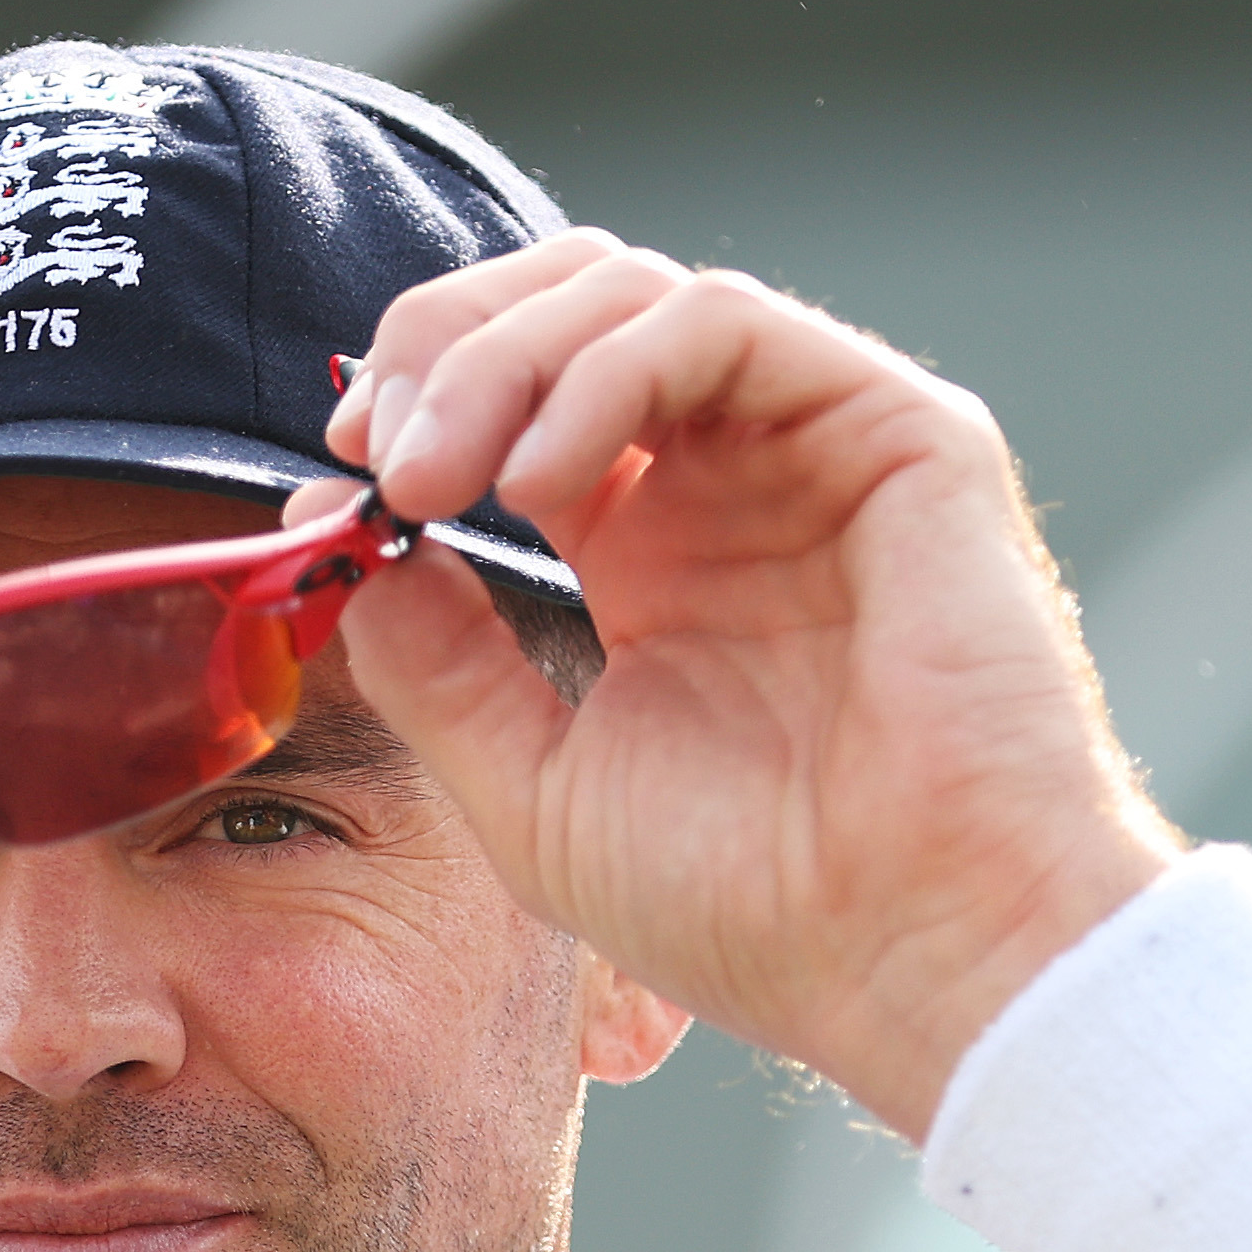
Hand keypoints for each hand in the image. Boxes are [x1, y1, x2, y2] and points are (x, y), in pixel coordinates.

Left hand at [321, 235, 1181, 1136]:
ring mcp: (812, 449)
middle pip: (569, 308)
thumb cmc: (753, 908)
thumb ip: (433, 662)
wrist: (910, 957)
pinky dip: (608, 369)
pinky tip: (542, 476)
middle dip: (448, 346)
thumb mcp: (530, 791)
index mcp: (646, 555)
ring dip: (506, 356)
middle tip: (381, 444)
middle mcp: (726, 484)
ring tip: (440, 471)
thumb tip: (342, 529)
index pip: (519, 393)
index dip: (421, 395)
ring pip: (636, 294)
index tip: (346, 463)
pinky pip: (726, 323)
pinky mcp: (898, 433)